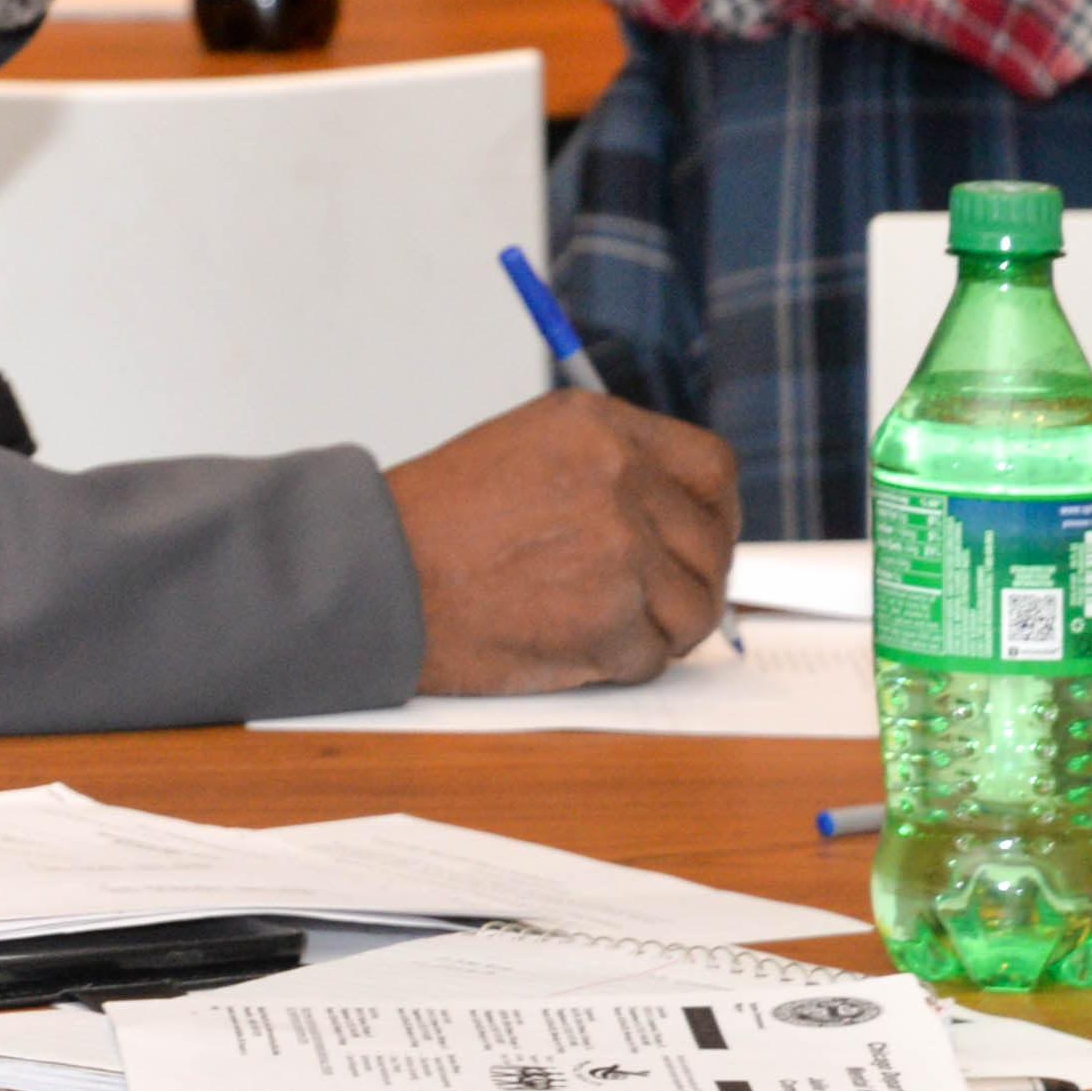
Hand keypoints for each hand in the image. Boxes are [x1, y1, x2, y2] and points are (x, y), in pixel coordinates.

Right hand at [387, 390, 736, 691]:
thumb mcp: (526, 447)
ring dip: (659, 627)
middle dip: (688, 581)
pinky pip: (652, 657)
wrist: (375, 575)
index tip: (701, 539)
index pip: (712, 468)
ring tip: (598, 624)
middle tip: (649, 600)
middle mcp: (620, 479)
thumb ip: (609, 465)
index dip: (716, 513)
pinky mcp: (610, 621)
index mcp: (600, 427)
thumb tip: (682, 513)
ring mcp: (621, 551)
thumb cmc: (436, 520)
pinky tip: (565, 642)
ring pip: (694, 608)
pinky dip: (618, 662)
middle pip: (711, 545)